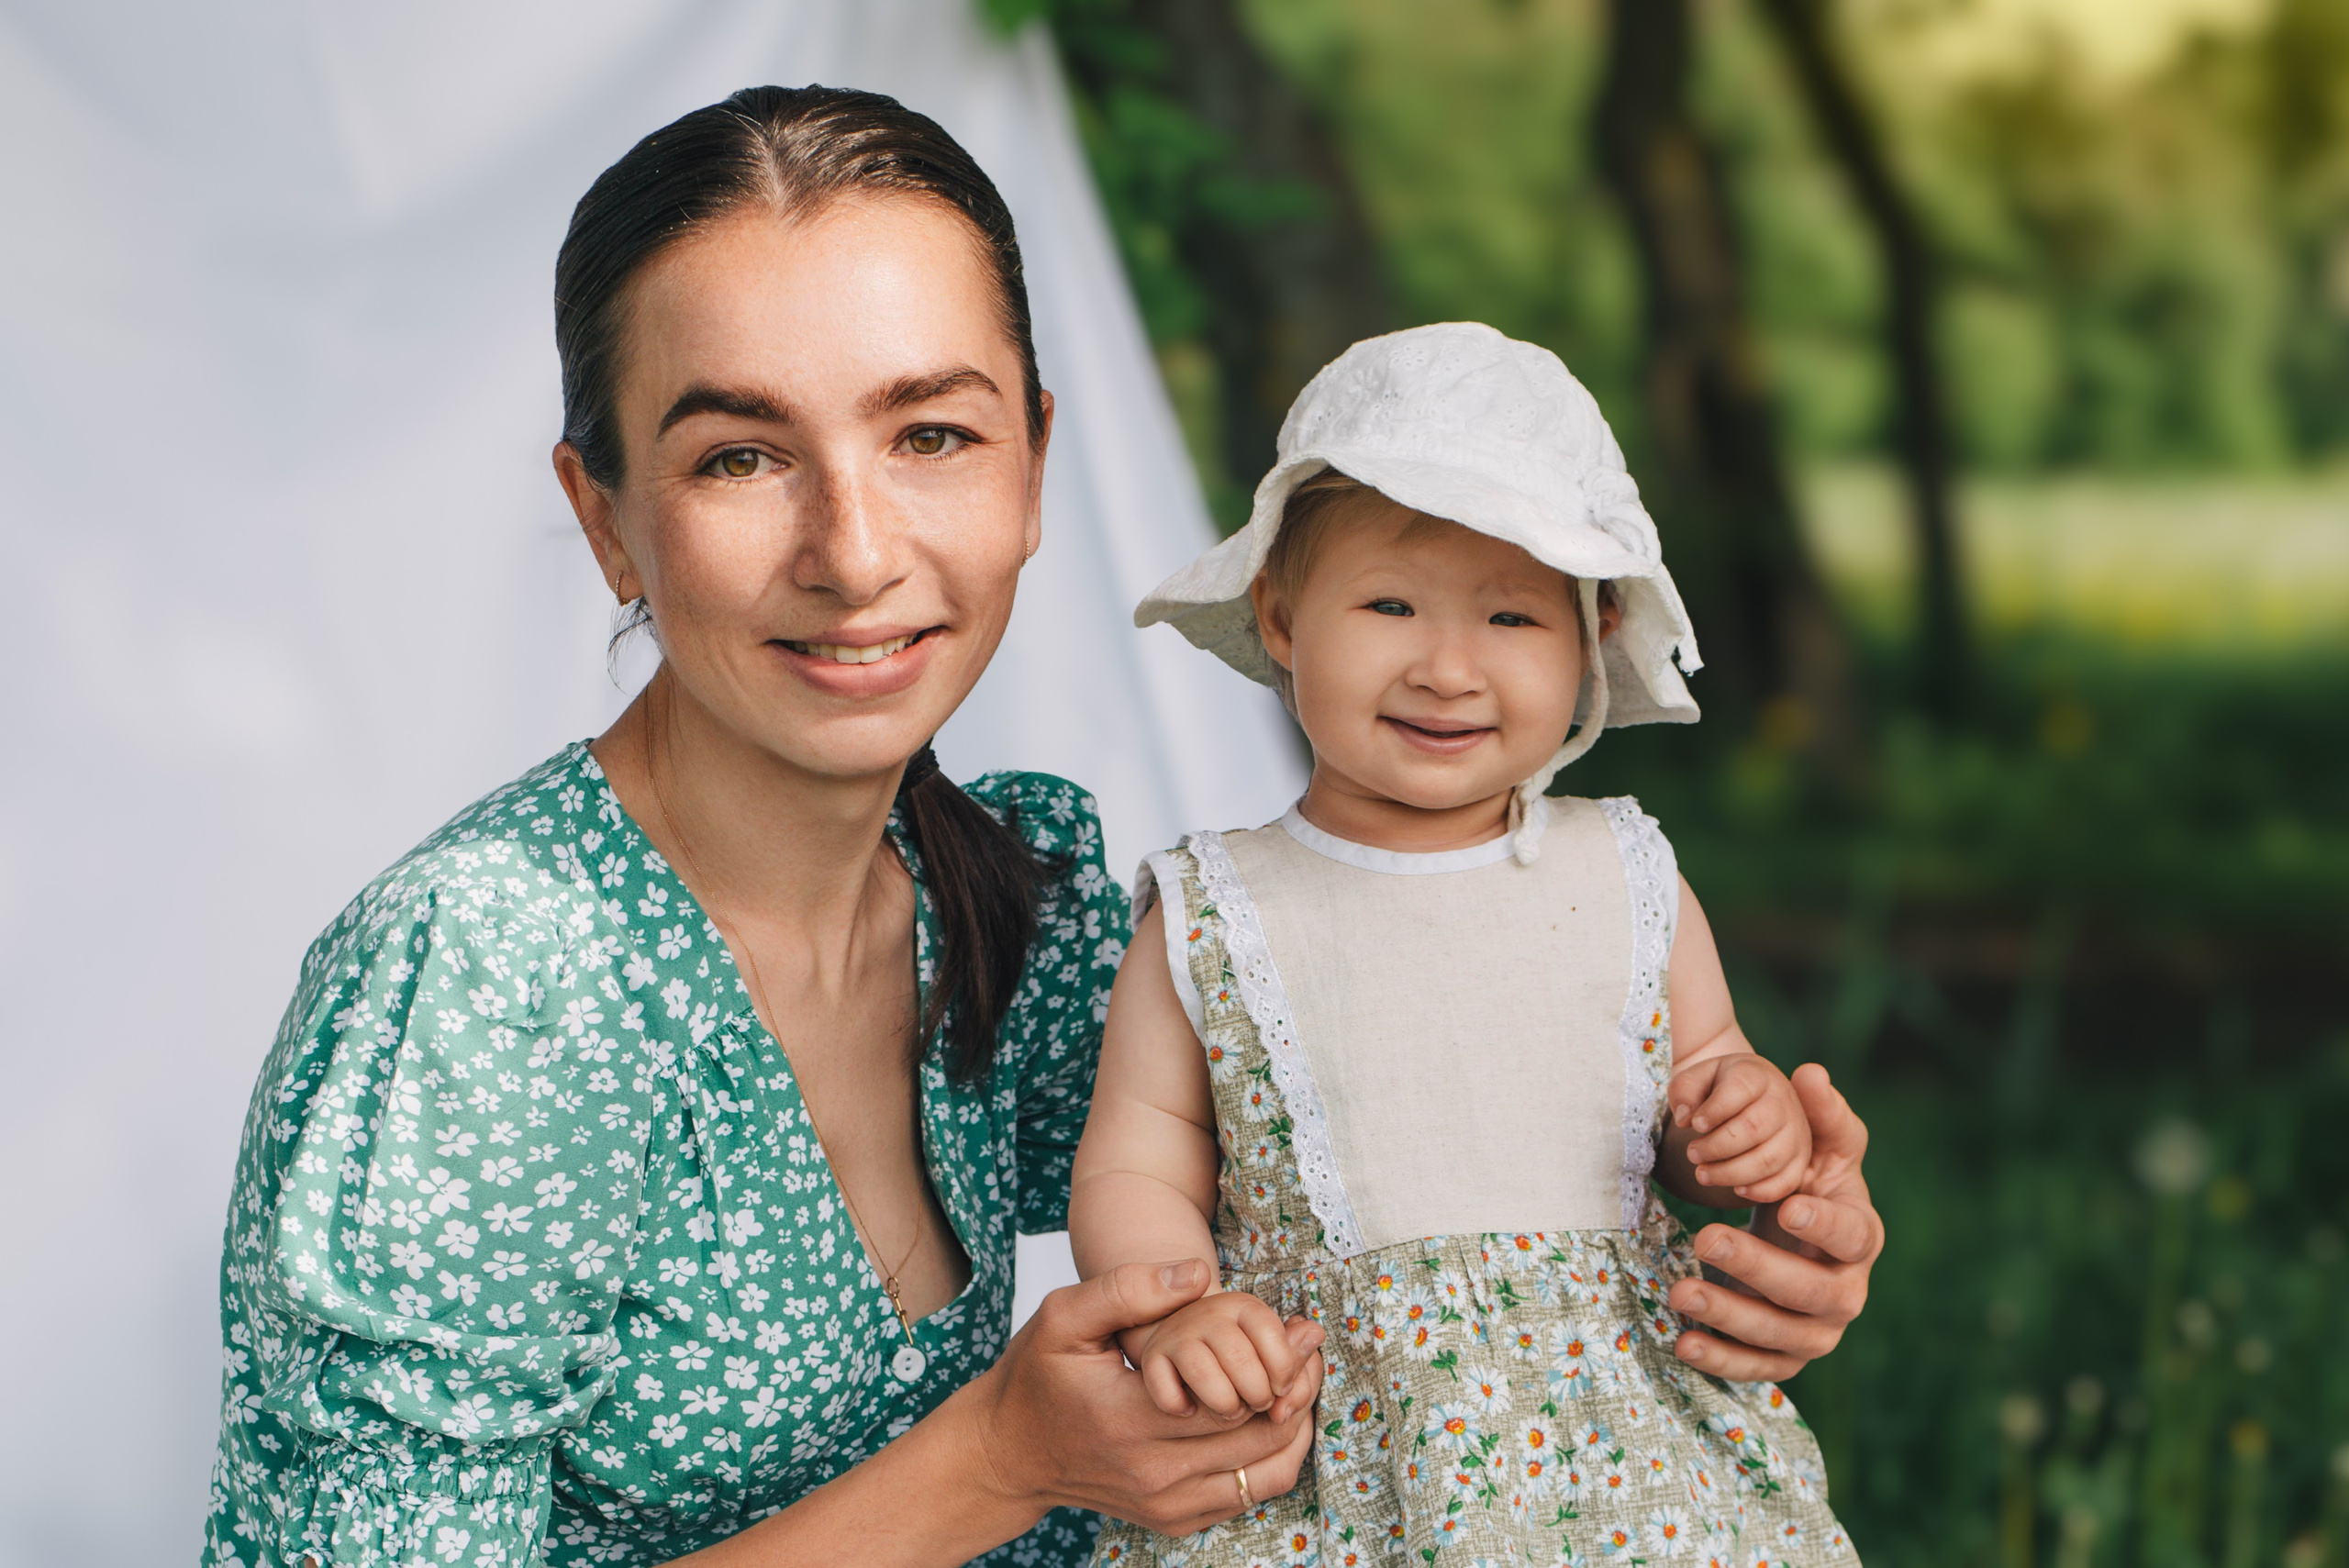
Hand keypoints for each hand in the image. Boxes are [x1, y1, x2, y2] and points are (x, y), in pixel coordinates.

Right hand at [973, 1259, 1325, 1534]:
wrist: (1006, 1455)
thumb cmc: (1035, 1378)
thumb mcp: (1064, 1317)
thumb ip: (1128, 1289)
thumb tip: (1197, 1273)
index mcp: (1132, 1420)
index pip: (1236, 1401)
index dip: (1282, 1367)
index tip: (1302, 1331)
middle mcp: (1155, 1473)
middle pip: (1261, 1439)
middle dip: (1298, 1394)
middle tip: (1311, 1354)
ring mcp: (1165, 1504)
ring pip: (1264, 1476)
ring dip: (1293, 1431)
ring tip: (1299, 1386)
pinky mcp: (1172, 1520)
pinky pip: (1244, 1497)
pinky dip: (1270, 1460)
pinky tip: (1268, 1419)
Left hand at [1669, 1052, 1810, 1202]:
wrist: (1750, 1094)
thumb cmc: (1718, 1087)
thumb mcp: (1697, 1078)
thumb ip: (1685, 1091)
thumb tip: (1684, 1119)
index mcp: (1756, 1075)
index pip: (1740, 1089)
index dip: (1715, 1110)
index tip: (1695, 1124)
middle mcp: (1783, 1101)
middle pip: (1754, 1128)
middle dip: (1717, 1147)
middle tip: (1692, 1154)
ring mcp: (1796, 1131)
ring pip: (1769, 1159)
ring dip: (1731, 1173)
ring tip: (1702, 1174)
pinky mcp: (1800, 1158)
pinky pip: (1786, 1181)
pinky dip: (1760, 1191)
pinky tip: (1736, 1189)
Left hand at [1669, 1064, 1882, 1382]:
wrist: (1793, 1235)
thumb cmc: (1808, 1182)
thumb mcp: (1819, 1146)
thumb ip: (1822, 1113)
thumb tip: (1811, 1073)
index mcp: (1860, 1236)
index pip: (1853, 1236)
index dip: (1825, 1225)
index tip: (1790, 1205)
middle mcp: (1847, 1290)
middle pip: (1813, 1292)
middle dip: (1760, 1268)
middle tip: (1706, 1237)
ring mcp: (1817, 1331)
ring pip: (1783, 1336)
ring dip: (1731, 1317)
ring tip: (1680, 1290)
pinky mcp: (1784, 1357)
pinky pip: (1757, 1368)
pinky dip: (1722, 1361)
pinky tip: (1683, 1343)